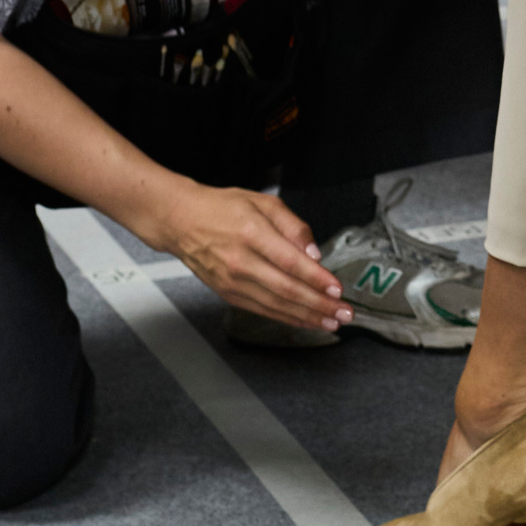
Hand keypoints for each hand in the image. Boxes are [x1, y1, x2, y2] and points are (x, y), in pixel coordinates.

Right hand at [149, 180, 352, 332]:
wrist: (181, 222)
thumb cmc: (223, 208)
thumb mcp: (263, 202)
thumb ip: (293, 225)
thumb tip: (314, 253)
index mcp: (251, 233)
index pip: (290, 262)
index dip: (316, 278)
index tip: (337, 289)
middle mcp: (241, 261)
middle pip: (286, 289)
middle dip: (319, 304)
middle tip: (344, 313)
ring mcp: (232, 281)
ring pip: (276, 305)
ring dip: (307, 317)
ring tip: (332, 323)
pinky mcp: (228, 294)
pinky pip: (262, 310)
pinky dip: (287, 318)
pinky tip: (306, 321)